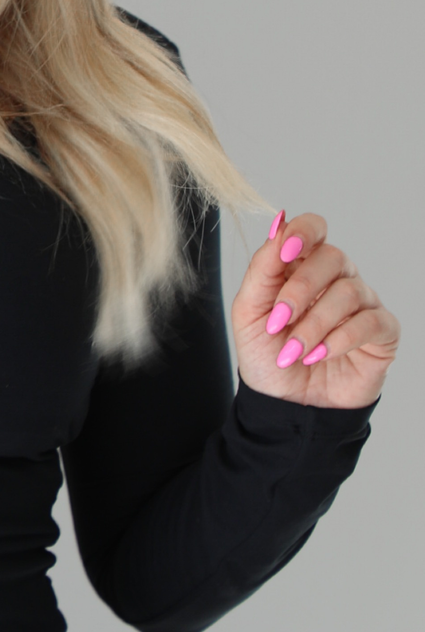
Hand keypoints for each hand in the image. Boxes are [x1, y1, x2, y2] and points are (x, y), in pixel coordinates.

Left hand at [232, 210, 398, 408]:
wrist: (284, 406)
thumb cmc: (267, 356)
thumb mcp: (250, 312)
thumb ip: (263, 269)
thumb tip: (278, 225)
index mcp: (303, 267)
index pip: (314, 229)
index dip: (304, 232)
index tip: (287, 251)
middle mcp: (337, 279)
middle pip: (332, 257)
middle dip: (300, 290)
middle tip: (279, 321)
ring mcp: (362, 304)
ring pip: (348, 292)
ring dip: (314, 325)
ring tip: (294, 352)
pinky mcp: (382, 332)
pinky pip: (370, 322)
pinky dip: (340, 339)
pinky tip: (320, 355)